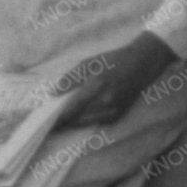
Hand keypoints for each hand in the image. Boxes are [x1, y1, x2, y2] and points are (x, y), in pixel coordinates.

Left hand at [50, 33, 177, 131]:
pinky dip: (85, 122)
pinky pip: (96, 123)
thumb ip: (70, 78)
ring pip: (86, 124)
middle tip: (49, 125)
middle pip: (78, 119)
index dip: (58, 116)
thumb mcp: (89, 63)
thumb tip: (54, 94)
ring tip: (59, 124)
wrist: (141, 64)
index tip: (46, 121)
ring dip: (72, 124)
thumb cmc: (113, 60)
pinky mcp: (118, 116)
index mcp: (97, 85)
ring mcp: (114, 111)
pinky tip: (77, 119)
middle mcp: (106, 101)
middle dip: (63, 123)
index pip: (72, 106)